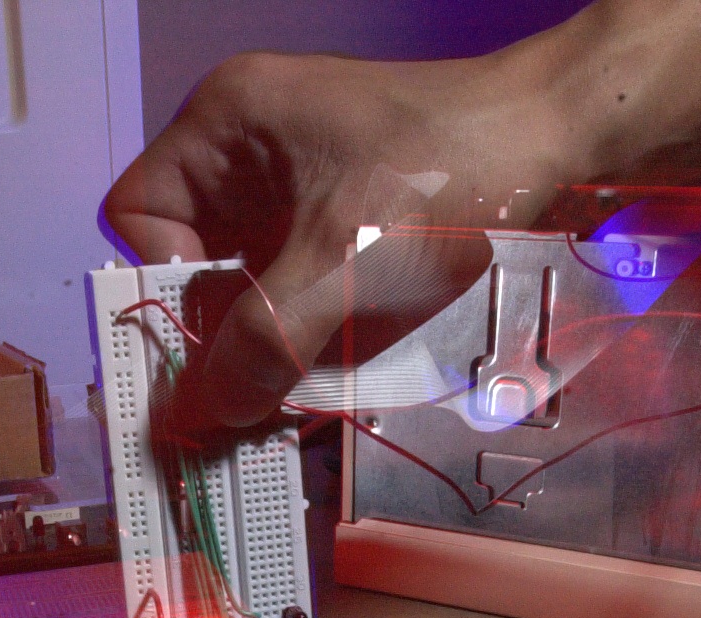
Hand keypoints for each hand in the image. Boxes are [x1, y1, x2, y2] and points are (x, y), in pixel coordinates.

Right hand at [104, 49, 588, 427]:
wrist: (560, 136)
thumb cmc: (451, 170)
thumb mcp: (343, 265)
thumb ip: (262, 343)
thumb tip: (201, 413)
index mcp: (226, 122)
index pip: (140, 216)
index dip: (166, 284)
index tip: (216, 338)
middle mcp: (248, 146)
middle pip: (192, 259)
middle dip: (227, 330)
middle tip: (257, 390)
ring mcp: (295, 180)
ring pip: (247, 283)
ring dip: (274, 338)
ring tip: (311, 377)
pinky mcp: (339, 212)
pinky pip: (297, 285)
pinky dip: (313, 329)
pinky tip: (345, 357)